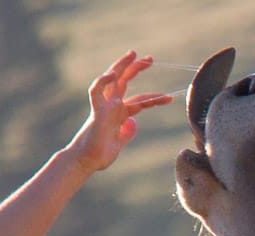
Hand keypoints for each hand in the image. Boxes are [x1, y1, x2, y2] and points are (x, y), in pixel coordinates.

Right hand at [69, 50, 172, 172]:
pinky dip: (103, 81)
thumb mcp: (118, 143)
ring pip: (111, 80)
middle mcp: (111, 107)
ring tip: (133, 54)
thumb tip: (133, 123)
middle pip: (124, 81)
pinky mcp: (97, 111)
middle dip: (136, 68)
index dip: (153, 98)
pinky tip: (112, 74)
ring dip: (121, 66)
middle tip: (150, 59)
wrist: (85, 162)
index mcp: (118, 114)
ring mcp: (104, 107)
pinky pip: (96, 91)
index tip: (169, 98)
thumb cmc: (98, 155)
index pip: (139, 101)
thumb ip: (126, 133)